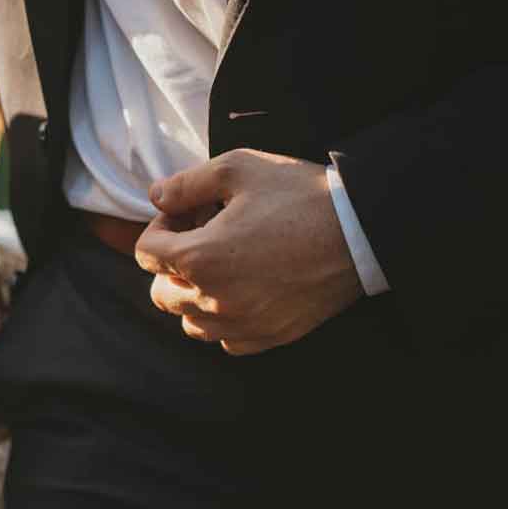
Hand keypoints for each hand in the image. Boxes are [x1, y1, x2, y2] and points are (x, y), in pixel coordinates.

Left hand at [134, 149, 361, 355]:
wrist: (361, 231)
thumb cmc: (299, 195)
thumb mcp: (239, 168)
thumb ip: (187, 183)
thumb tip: (156, 196)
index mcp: (200, 258)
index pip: (146, 253)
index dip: (160, 228)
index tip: (186, 215)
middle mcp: (215, 300)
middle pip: (160, 293)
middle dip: (170, 264)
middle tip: (200, 238)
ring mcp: (242, 324)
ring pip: (189, 323)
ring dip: (192, 296)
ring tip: (219, 267)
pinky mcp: (269, 337)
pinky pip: (225, 340)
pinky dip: (223, 320)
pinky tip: (242, 291)